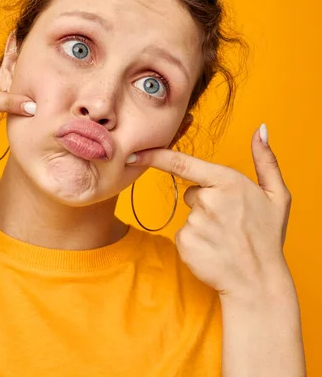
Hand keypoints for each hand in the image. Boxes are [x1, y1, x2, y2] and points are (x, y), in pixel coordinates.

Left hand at [126, 125, 292, 300]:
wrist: (258, 281)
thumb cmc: (267, 237)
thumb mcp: (277, 196)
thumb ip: (266, 160)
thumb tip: (261, 130)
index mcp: (227, 182)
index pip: (181, 163)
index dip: (154, 156)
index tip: (133, 154)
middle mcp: (208, 200)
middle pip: (192, 194)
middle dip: (207, 204)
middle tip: (230, 223)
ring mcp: (195, 222)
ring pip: (189, 216)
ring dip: (203, 225)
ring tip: (225, 239)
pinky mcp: (184, 242)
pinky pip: (184, 235)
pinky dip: (196, 242)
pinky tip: (214, 250)